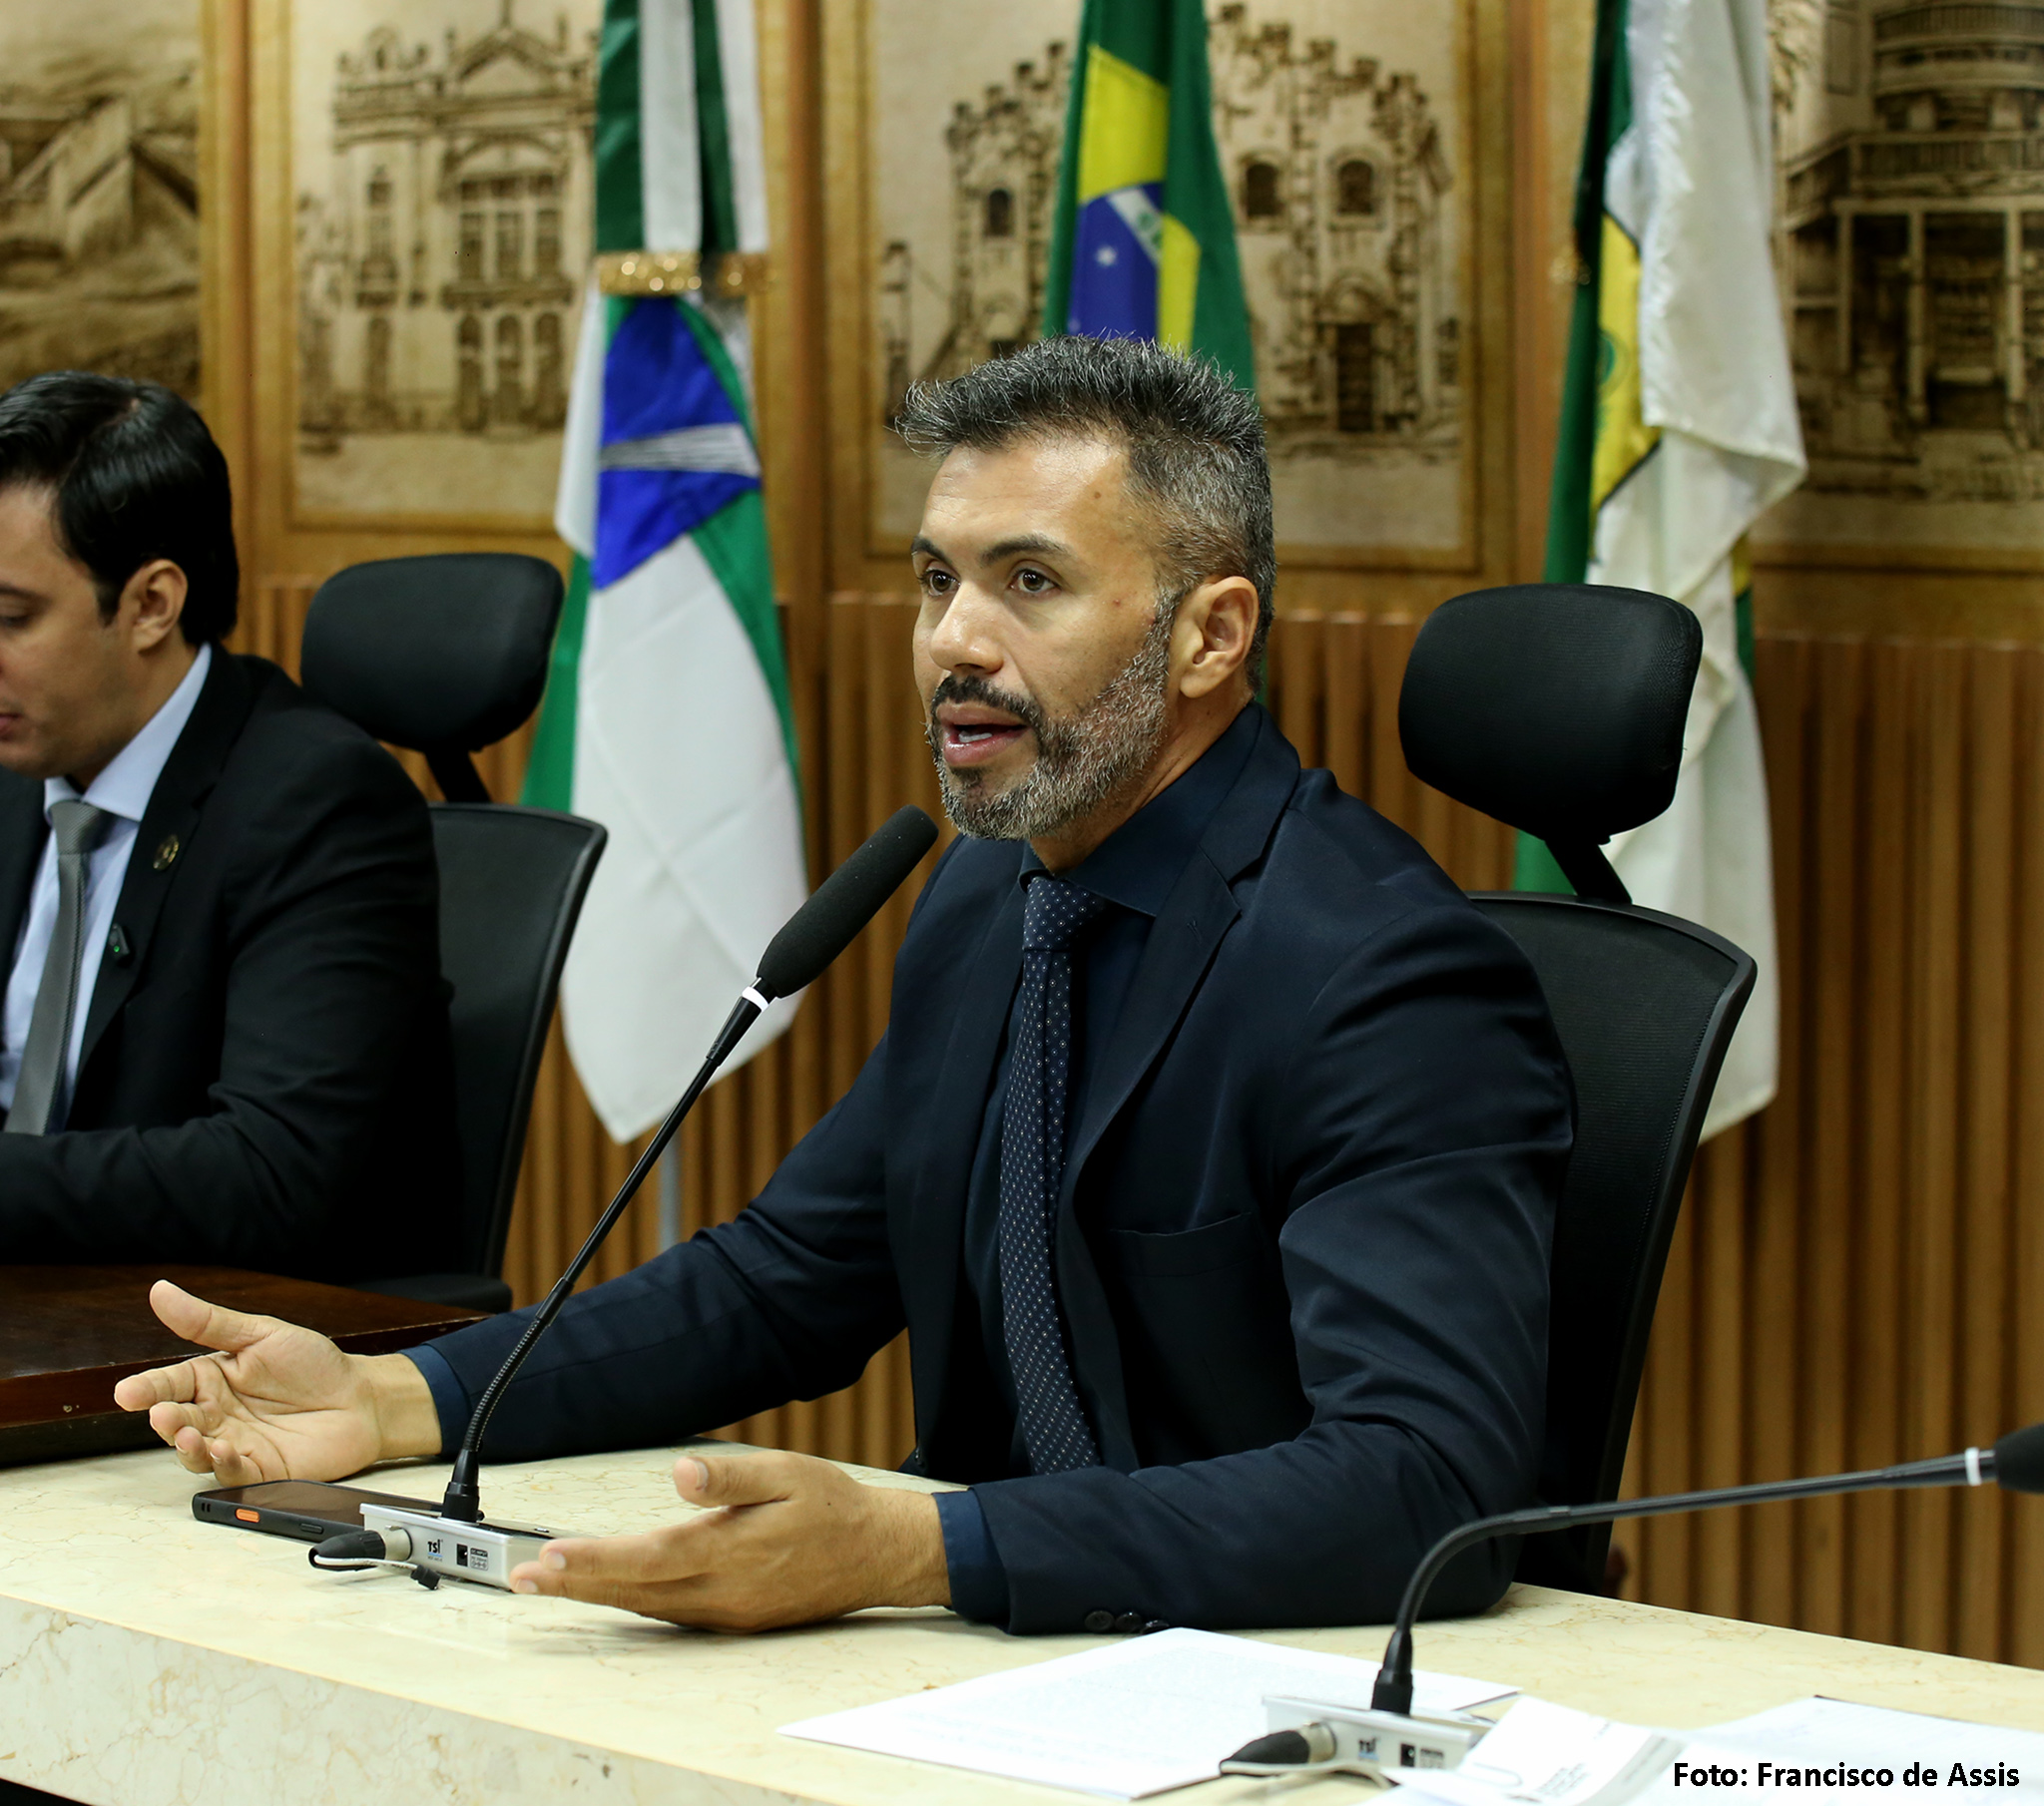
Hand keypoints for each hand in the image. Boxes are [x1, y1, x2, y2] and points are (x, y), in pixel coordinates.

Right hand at [111, 1280, 440, 1483]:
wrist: (360, 1397)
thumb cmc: (312, 1364)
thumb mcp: (260, 1334)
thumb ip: (208, 1321)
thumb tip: (160, 1291)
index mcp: (212, 1379)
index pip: (169, 1384)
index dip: (147, 1389)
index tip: (127, 1393)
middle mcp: (216, 1415)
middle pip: (178, 1422)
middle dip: (167, 1421)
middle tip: (164, 1415)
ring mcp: (236, 1444)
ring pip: (197, 1454)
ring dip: (189, 1449)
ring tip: (191, 1437)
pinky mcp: (261, 1469)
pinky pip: (234, 1474)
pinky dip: (224, 1466)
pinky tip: (224, 1452)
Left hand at [507, 1449, 950, 1630]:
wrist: (876, 1555)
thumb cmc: (832, 1507)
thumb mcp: (789, 1472)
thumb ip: (733, 1475)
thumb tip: (681, 1473)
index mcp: (731, 1551)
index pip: (648, 1558)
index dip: (595, 1561)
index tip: (549, 1558)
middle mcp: (722, 1591)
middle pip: (634, 1590)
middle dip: (574, 1585)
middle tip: (522, 1580)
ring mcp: (725, 1611)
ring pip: (646, 1606)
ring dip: (595, 1595)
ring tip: (547, 1585)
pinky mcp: (731, 1619)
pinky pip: (668, 1614)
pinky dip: (631, 1602)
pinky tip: (610, 1592)